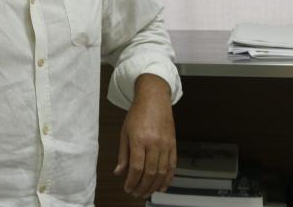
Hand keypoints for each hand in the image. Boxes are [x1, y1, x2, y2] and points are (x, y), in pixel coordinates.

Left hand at [113, 74, 175, 197]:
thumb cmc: (138, 113)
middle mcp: (154, 142)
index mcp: (139, 139)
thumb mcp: (125, 132)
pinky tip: (163, 186)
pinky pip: (172, 165)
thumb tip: (119, 172)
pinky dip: (168, 178)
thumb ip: (123, 154)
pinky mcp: (173, 144)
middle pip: (150, 172)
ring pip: (162, 171)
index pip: (136, 167)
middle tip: (136, 193)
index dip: (132, 181)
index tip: (128, 188)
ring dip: (154, 185)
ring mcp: (166, 144)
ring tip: (147, 192)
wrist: (154, 98)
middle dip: (142, 186)